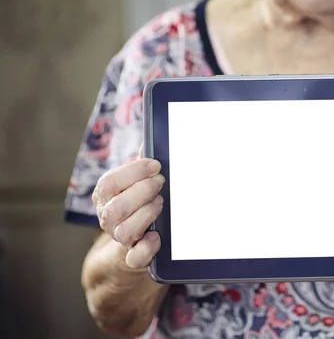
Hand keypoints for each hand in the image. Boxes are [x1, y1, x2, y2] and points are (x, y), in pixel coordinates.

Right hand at [92, 146, 164, 268]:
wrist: (136, 241)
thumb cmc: (138, 202)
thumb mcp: (136, 182)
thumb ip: (141, 166)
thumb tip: (149, 143)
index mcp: (105, 197)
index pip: (109, 183)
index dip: (134, 172)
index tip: (155, 165)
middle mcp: (108, 218)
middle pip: (116, 208)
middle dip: (142, 192)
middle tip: (160, 183)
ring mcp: (120, 239)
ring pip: (125, 231)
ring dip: (145, 215)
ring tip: (160, 203)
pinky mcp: (133, 257)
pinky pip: (135, 258)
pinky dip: (147, 247)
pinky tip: (157, 235)